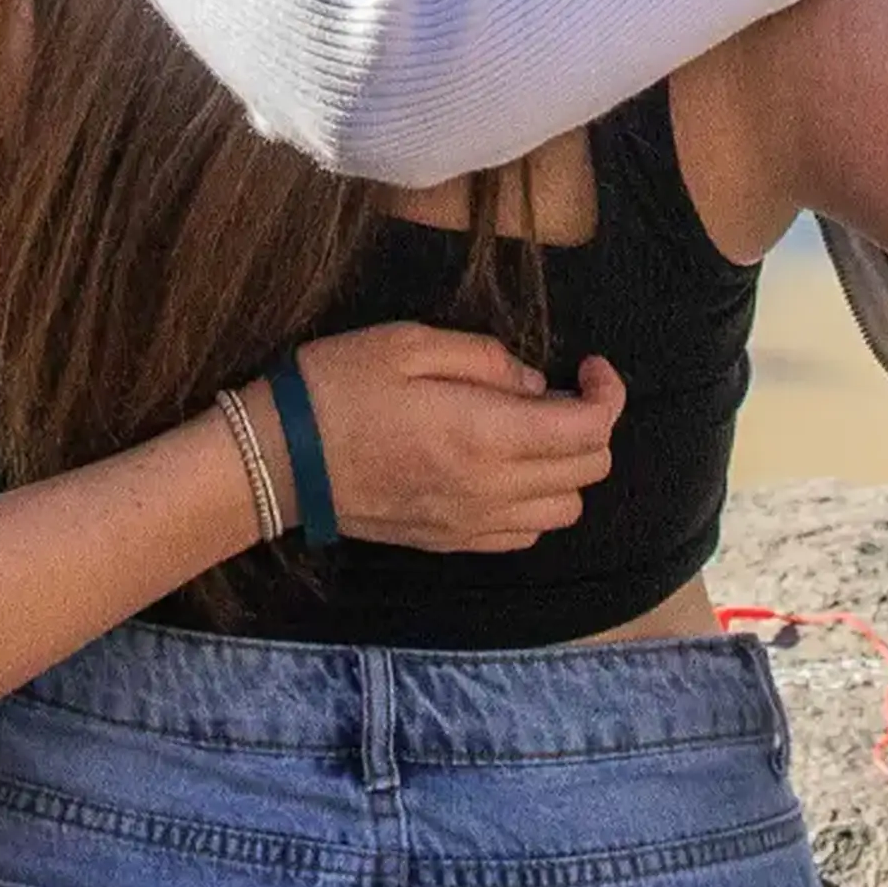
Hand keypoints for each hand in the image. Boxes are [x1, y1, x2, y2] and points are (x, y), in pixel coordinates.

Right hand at [272, 323, 625, 552]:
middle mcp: (492, 490)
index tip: (591, 367)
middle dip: (590, 426)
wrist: (279, 459)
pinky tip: (505, 472)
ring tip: (531, 434)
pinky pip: (524, 536)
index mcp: (487, 435)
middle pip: (588, 472)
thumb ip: (484, 358)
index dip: (608, 394)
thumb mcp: (408, 342)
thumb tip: (533, 382)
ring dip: (566, 471)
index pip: (590, 430)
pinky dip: (536, 504)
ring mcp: (472, 524)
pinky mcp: (450, 543)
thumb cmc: (338, 387)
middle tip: (556, 392)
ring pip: (564, 512)